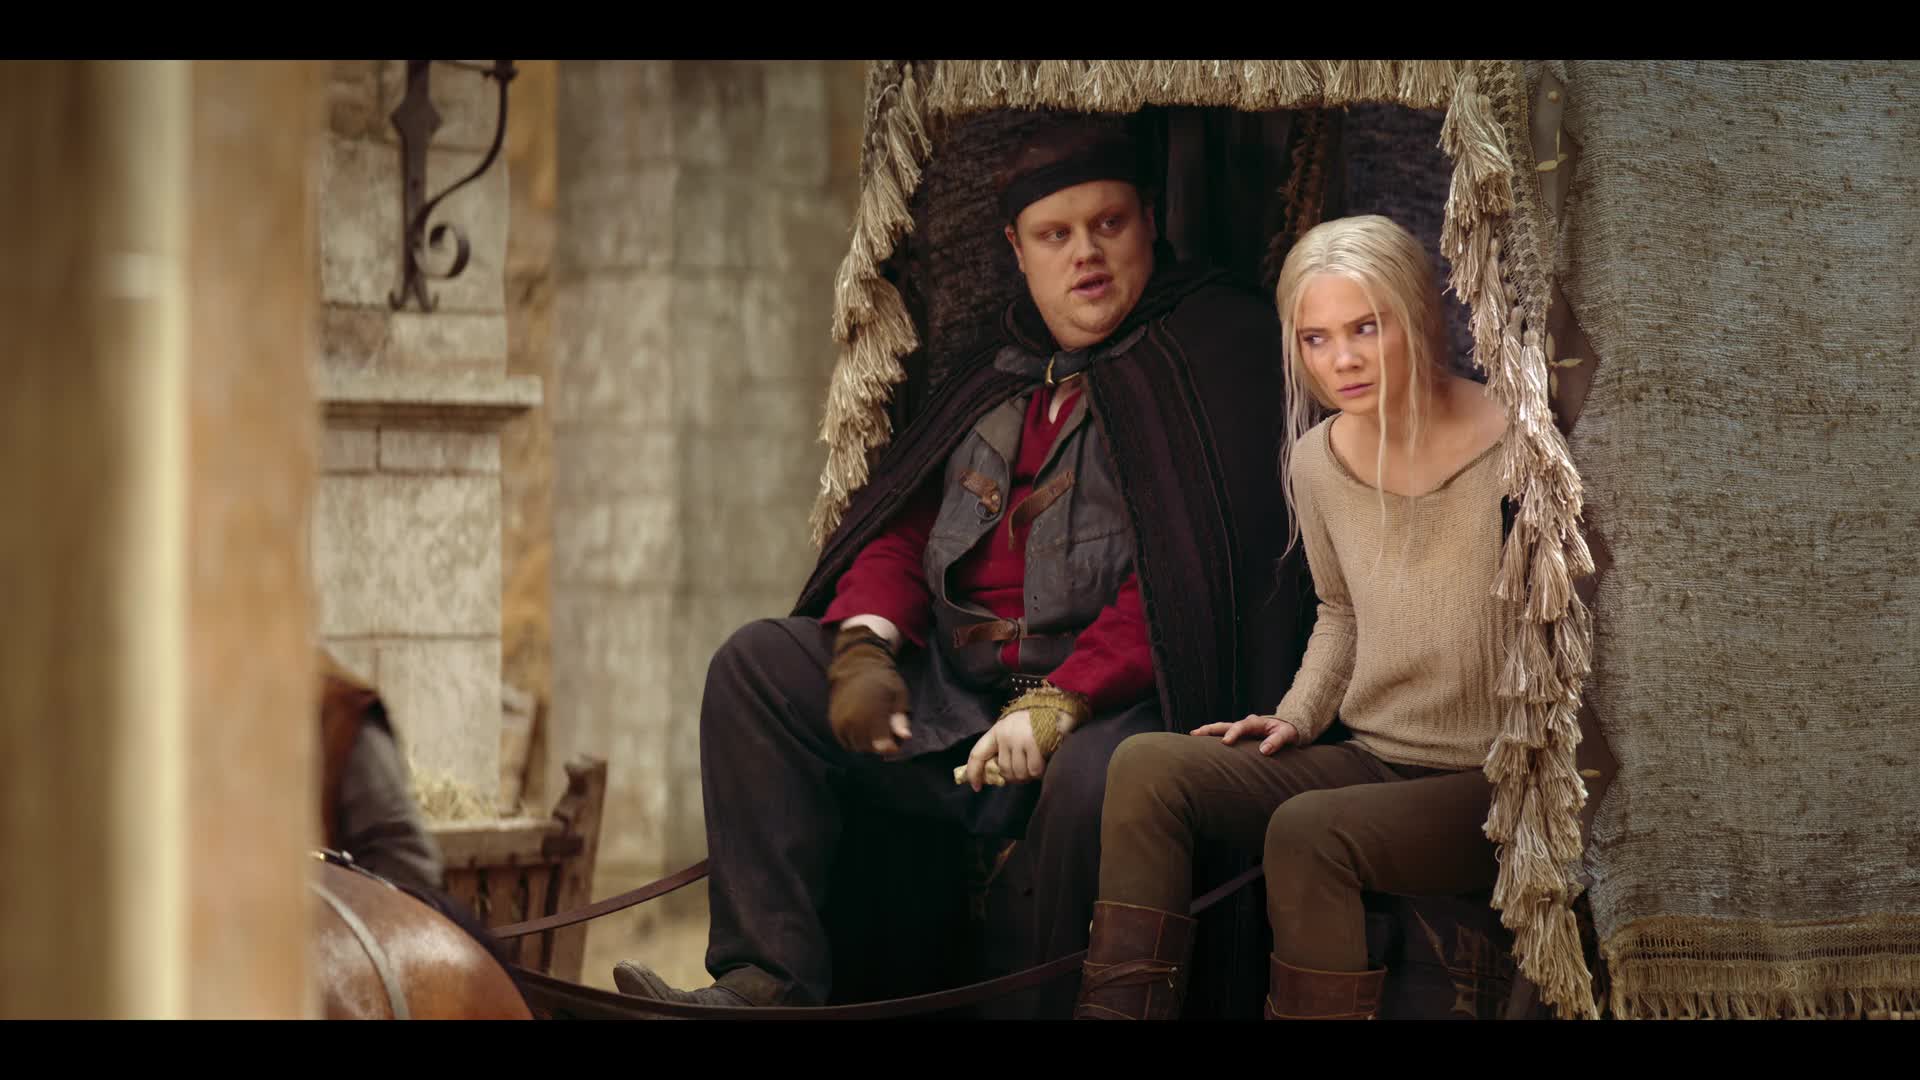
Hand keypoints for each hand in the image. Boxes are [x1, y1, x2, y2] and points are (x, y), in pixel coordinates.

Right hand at [826, 625, 911, 754]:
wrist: (855, 667)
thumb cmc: (883, 681)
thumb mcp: (898, 695)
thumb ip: (900, 718)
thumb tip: (905, 736)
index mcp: (873, 711)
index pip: (881, 743)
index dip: (889, 747)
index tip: (895, 745)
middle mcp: (854, 718)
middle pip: (870, 748)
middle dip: (880, 745)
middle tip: (887, 733)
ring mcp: (841, 721)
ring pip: (858, 747)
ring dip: (868, 744)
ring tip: (875, 728)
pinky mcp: (834, 723)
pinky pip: (847, 742)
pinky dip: (856, 740)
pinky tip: (863, 727)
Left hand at [962, 710, 1044, 790]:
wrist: (1058, 707)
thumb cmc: (1036, 722)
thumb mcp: (1014, 731)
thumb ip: (1004, 749)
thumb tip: (998, 776)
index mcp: (997, 731)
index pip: (977, 754)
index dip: (974, 773)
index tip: (976, 787)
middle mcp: (1005, 735)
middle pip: (1003, 769)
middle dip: (1014, 777)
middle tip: (1026, 771)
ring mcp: (1019, 739)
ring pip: (1018, 773)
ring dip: (1028, 775)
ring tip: (1036, 764)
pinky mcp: (1034, 744)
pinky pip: (1033, 770)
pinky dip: (1039, 772)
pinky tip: (1044, 763)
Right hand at [1190, 713, 1297, 754]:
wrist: (1287, 727)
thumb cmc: (1287, 731)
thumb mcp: (1287, 735)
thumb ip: (1277, 741)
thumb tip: (1263, 750)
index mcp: (1255, 722)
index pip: (1241, 726)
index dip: (1233, 733)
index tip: (1225, 742)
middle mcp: (1245, 724)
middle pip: (1224, 724)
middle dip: (1210, 729)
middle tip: (1195, 734)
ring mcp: (1240, 729)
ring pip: (1221, 729)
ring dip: (1208, 732)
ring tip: (1193, 736)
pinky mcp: (1239, 736)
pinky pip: (1224, 735)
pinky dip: (1213, 738)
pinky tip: (1202, 744)